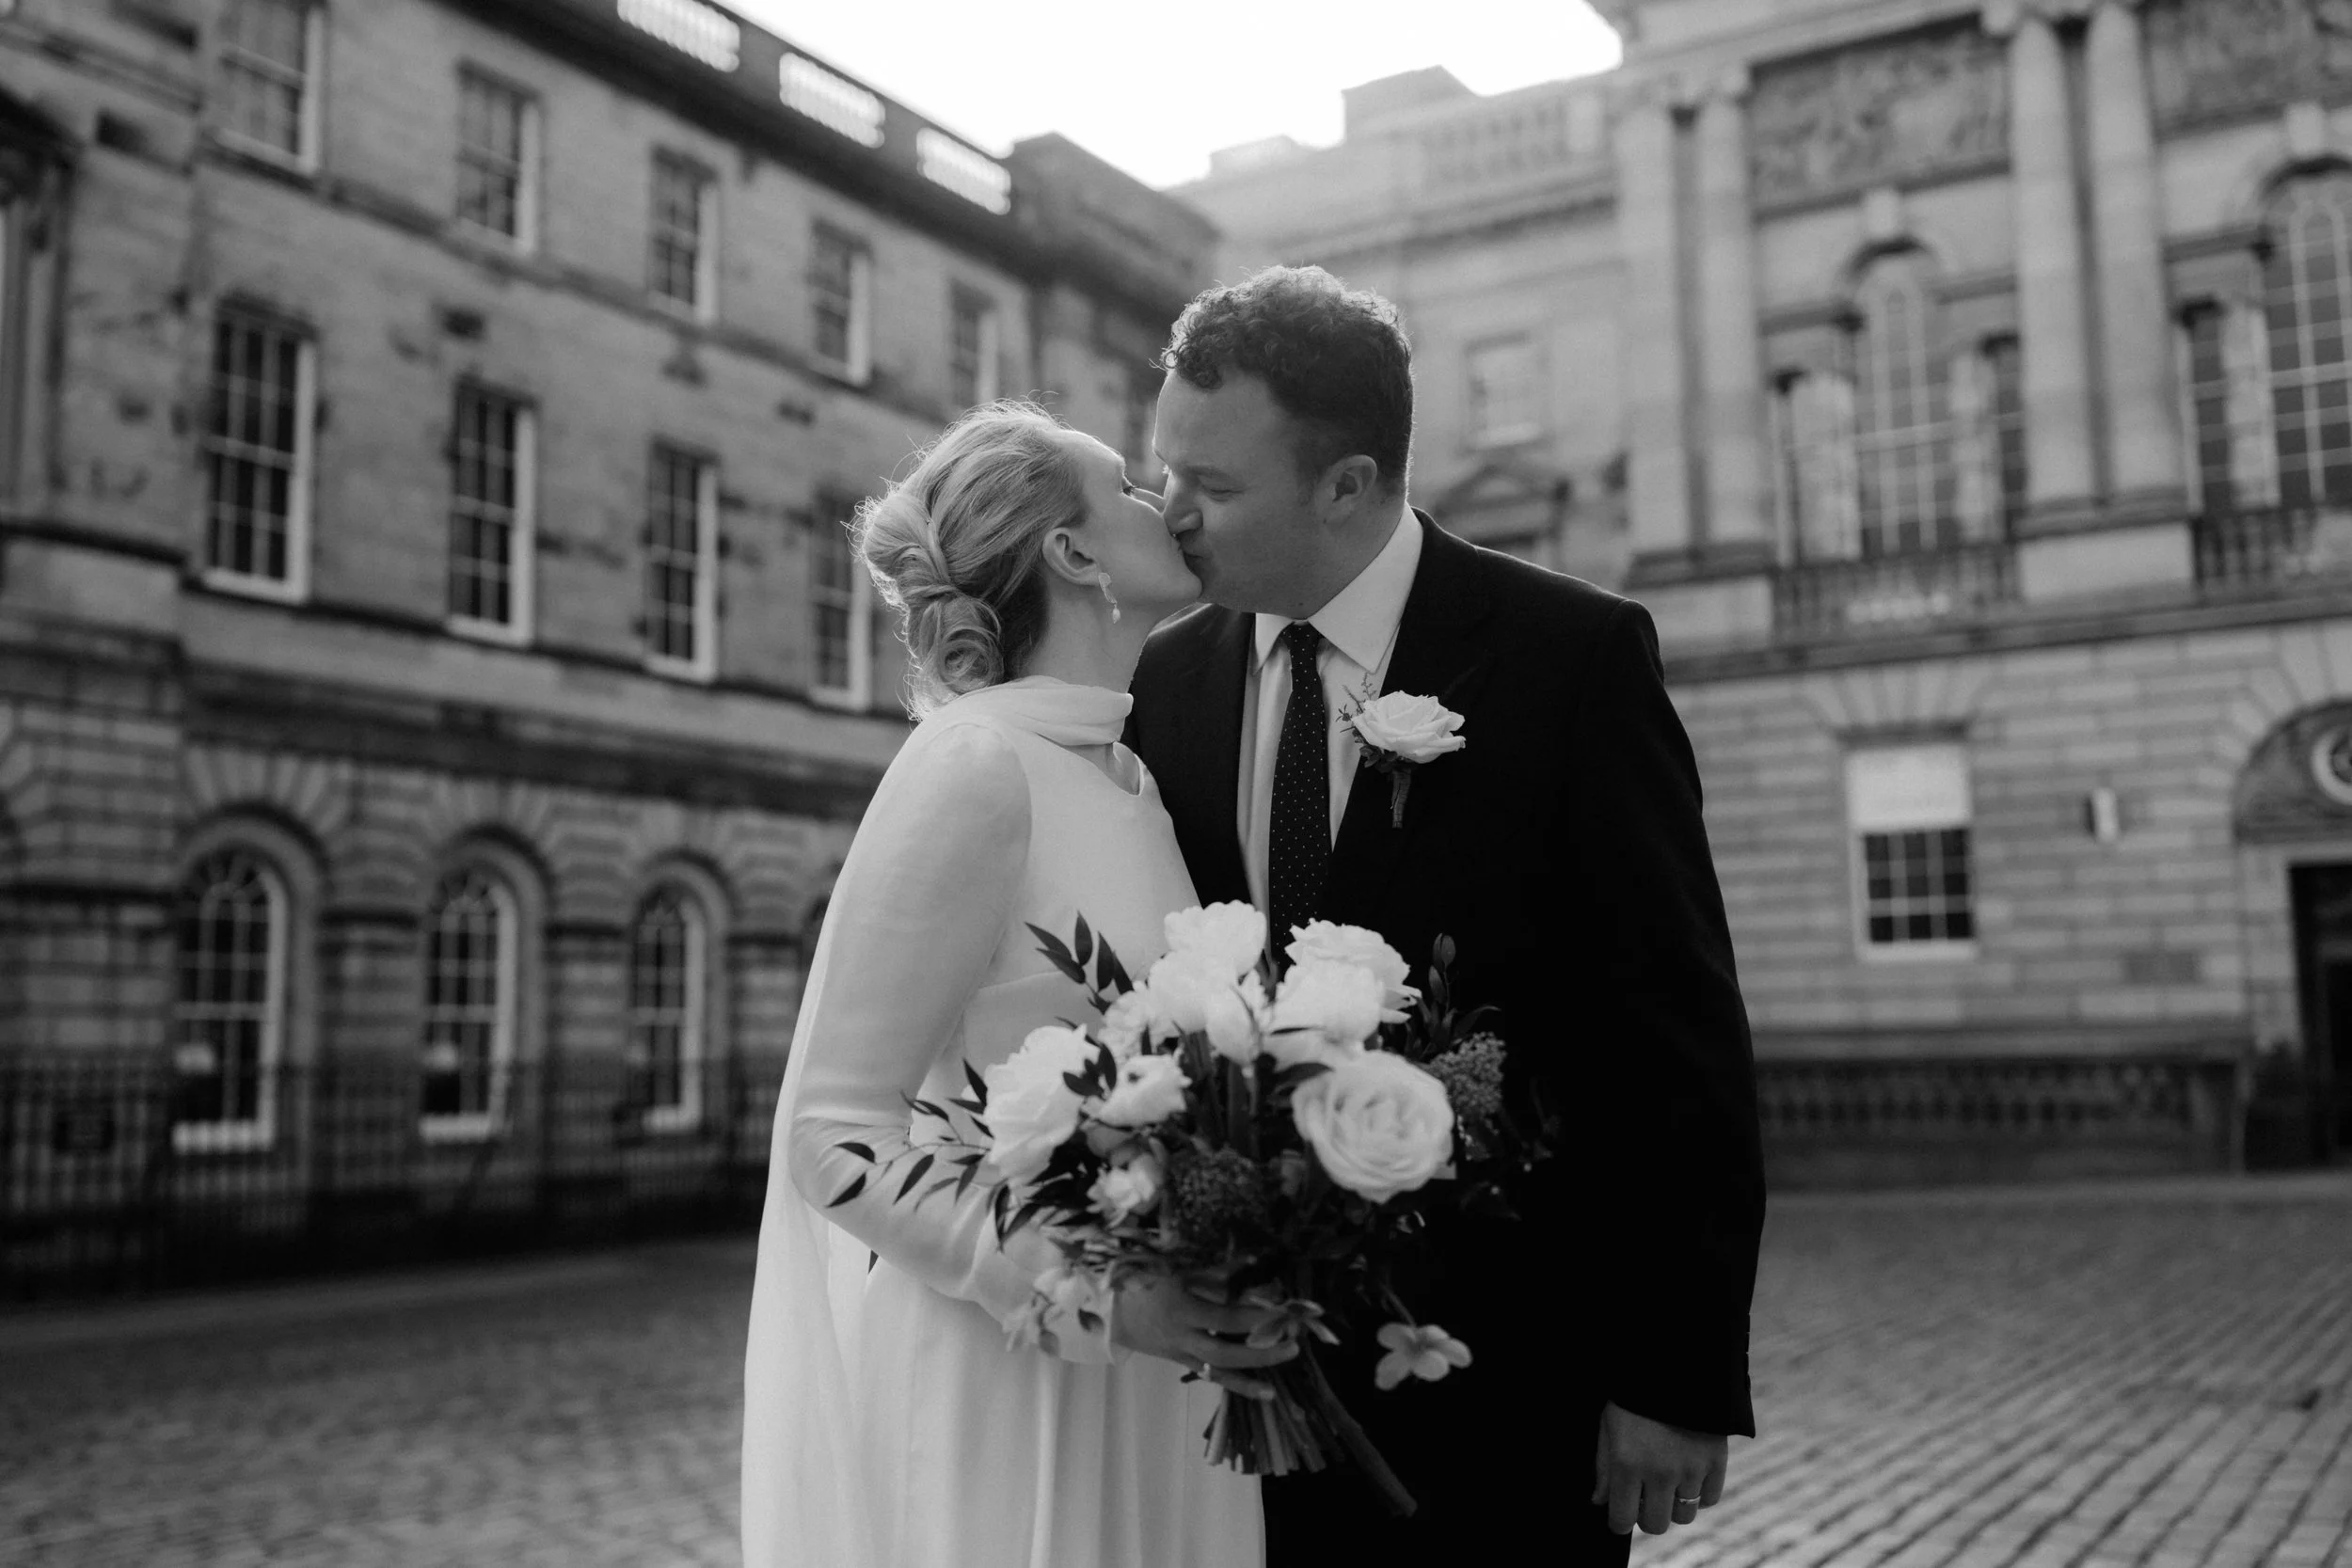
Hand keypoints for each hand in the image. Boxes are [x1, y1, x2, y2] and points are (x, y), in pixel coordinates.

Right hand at [1111, 1273, 1297, 1398]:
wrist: (1108, 1311)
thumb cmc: (1143, 1282)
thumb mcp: (1174, 1270)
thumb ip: (1213, 1272)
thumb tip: (1252, 1262)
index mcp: (1181, 1309)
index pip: (1224, 1316)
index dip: (1253, 1315)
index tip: (1282, 1308)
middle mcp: (1183, 1336)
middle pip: (1226, 1350)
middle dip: (1261, 1349)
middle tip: (1294, 1343)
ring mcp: (1182, 1353)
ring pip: (1221, 1369)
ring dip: (1255, 1369)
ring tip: (1285, 1368)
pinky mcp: (1182, 1362)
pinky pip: (1213, 1377)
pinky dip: (1239, 1384)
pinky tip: (1266, 1392)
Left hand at [1592, 1401, 1728, 1535]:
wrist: (1677, 1360)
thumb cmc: (1634, 1392)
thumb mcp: (1608, 1424)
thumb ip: (1603, 1466)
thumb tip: (1600, 1501)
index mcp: (1627, 1463)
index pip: (1622, 1520)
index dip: (1619, 1521)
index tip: (1620, 1513)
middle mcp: (1660, 1472)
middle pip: (1656, 1525)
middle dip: (1647, 1515)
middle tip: (1645, 1495)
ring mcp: (1691, 1468)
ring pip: (1684, 1515)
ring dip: (1674, 1504)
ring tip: (1668, 1481)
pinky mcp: (1717, 1460)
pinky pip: (1710, 1498)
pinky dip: (1701, 1492)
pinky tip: (1690, 1473)